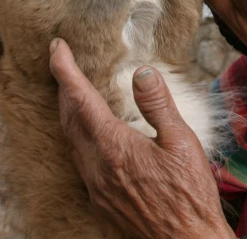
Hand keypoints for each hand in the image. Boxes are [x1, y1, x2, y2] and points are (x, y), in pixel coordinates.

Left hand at [49, 38, 234, 238]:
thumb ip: (158, 104)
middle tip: (62, 62)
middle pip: (68, 117)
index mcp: (114, 146)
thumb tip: (141, 72)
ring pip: (71, 139)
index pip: (79, 99)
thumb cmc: (189, 193)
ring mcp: (95, 185)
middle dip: (63, 86)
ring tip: (73, 90)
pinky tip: (90, 132)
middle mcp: (96, 166)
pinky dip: (78, 134)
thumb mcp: (181, 141)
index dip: (65, 70)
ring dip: (68, 110)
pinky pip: (80, 158)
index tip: (56, 48)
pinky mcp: (101, 198)